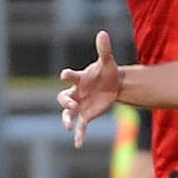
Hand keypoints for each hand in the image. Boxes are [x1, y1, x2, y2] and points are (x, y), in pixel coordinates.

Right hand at [58, 30, 121, 147]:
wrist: (114, 86)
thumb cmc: (108, 73)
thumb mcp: (108, 62)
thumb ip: (104, 49)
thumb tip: (103, 33)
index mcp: (80, 79)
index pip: (70, 77)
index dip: (67, 75)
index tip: (65, 75)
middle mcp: (76, 93)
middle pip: (63, 98)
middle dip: (66, 102)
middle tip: (72, 104)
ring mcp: (79, 105)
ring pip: (67, 114)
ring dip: (66, 119)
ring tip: (68, 126)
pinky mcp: (86, 115)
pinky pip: (80, 126)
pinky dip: (79, 135)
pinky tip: (79, 144)